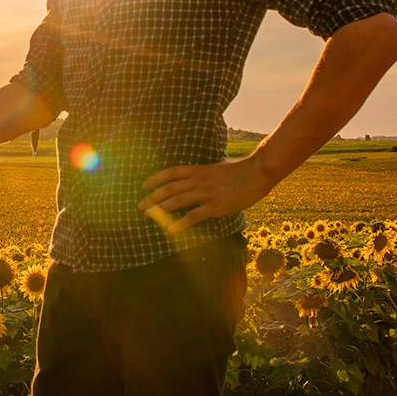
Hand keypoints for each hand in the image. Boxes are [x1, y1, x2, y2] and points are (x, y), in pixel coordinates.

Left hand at [137, 156, 274, 233]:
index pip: (170, 173)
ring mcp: (205, 193)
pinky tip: (170, 229)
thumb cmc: (240, 170)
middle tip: (139, 205)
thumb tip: (202, 171)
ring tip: (147, 215)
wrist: (256, 173)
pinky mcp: (215, 206)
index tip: (143, 186)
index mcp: (198, 170)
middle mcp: (198, 181)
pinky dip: (180, 223)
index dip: (155, 179)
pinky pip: (193, 216)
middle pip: (168, 188)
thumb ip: (206, 171)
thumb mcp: (218, 166)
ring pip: (176, 201)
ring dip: (159, 209)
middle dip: (151, 197)